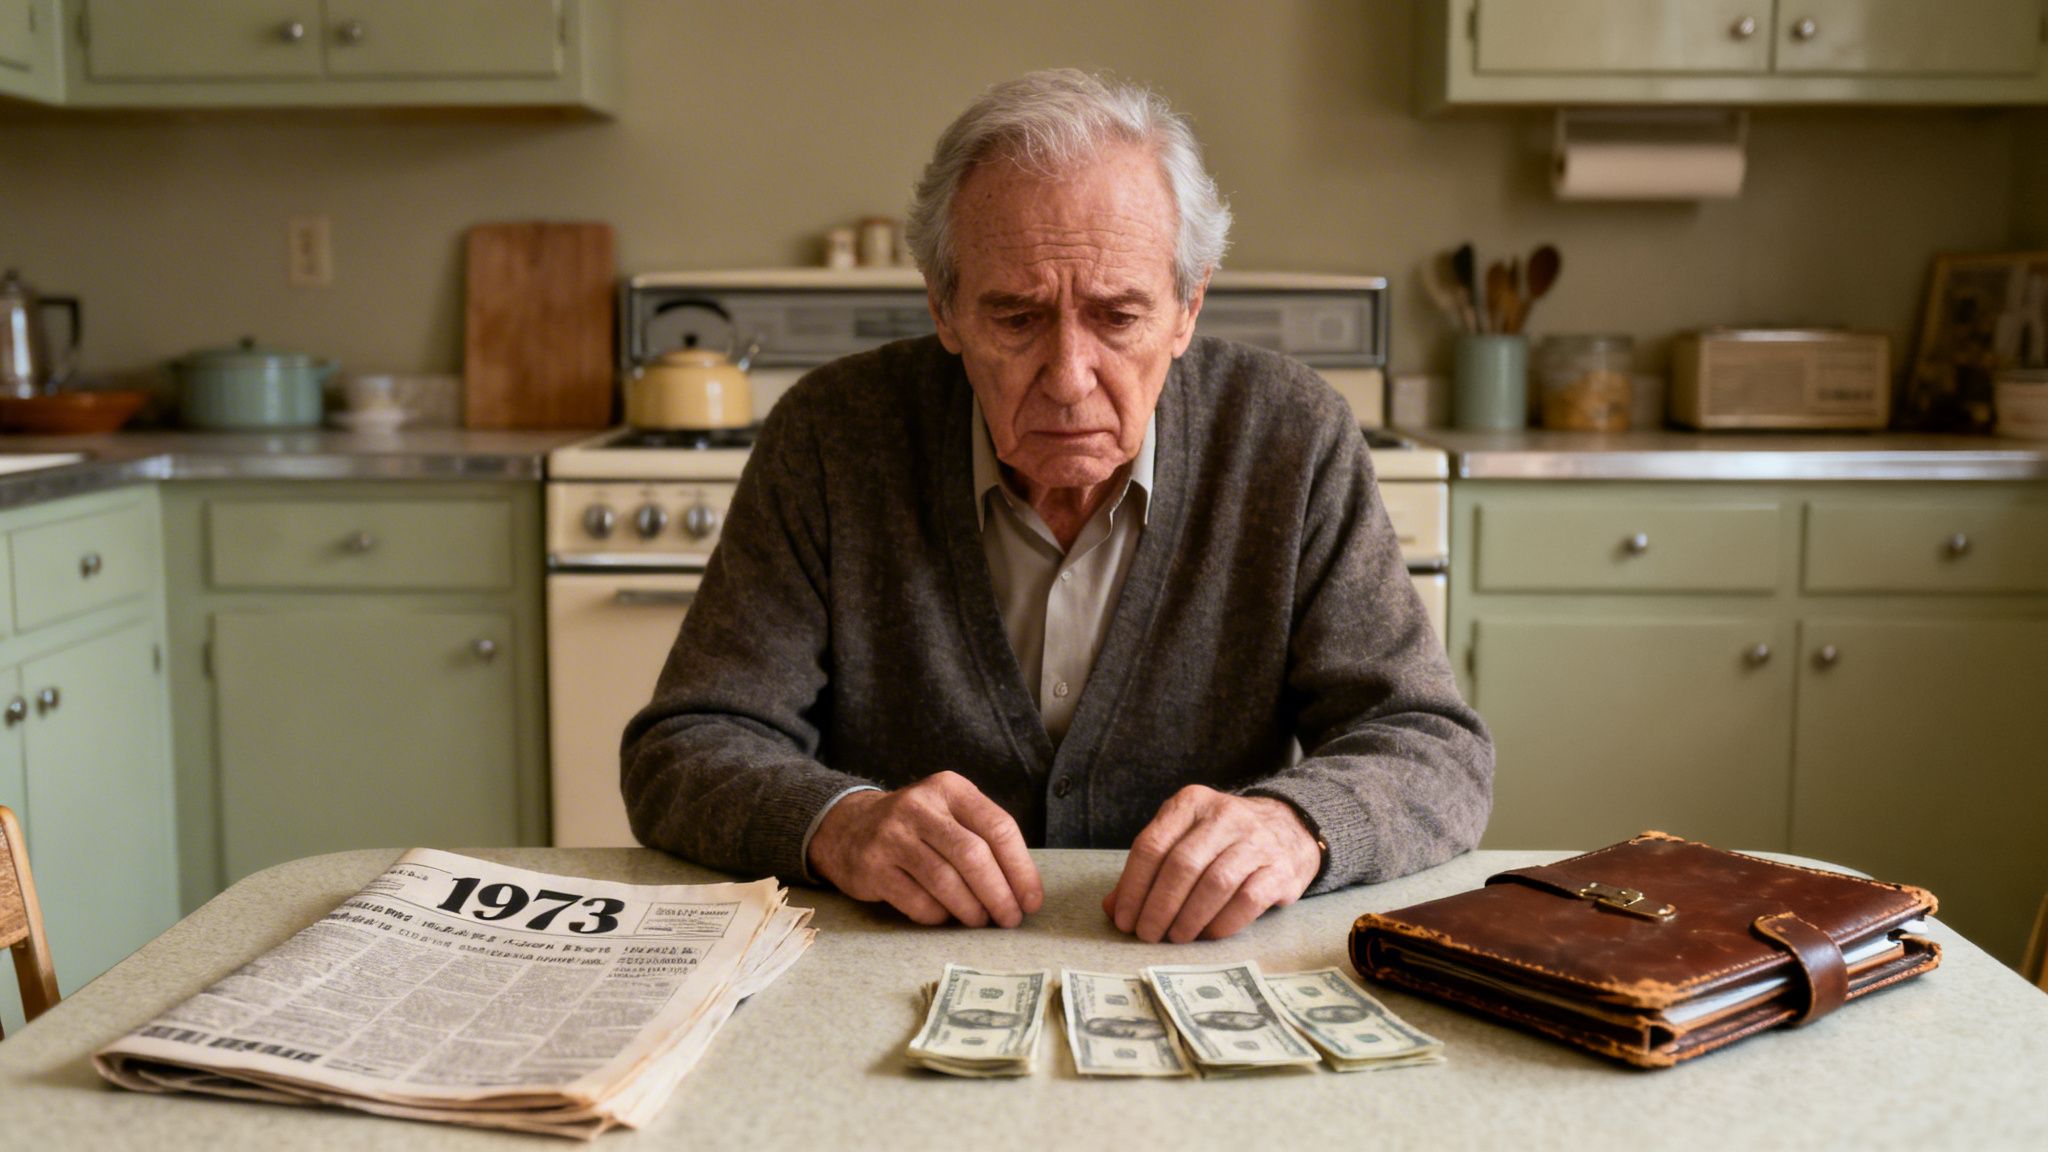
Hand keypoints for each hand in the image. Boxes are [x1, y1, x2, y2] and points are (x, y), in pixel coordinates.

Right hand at [807, 771, 1043, 927]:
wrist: (847, 826)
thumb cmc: (916, 827)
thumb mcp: (949, 812)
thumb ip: (983, 838)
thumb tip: (1023, 891)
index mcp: (950, 789)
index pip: (999, 827)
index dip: (1021, 869)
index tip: (1032, 900)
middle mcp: (920, 806)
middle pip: (973, 855)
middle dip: (999, 894)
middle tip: (1010, 919)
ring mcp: (892, 835)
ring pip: (945, 881)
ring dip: (971, 909)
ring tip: (981, 921)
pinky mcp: (872, 866)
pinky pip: (917, 901)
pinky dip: (939, 916)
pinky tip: (946, 918)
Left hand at [1102, 787, 1320, 942]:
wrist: (1290, 827)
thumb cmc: (1224, 840)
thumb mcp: (1185, 839)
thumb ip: (1150, 869)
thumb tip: (1113, 908)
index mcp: (1190, 803)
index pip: (1151, 845)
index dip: (1133, 887)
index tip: (1124, 919)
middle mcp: (1224, 815)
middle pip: (1181, 865)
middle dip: (1158, 907)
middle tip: (1147, 935)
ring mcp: (1256, 840)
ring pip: (1214, 883)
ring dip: (1189, 918)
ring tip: (1175, 937)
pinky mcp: (1280, 868)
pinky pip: (1247, 900)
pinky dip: (1222, 923)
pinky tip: (1208, 934)